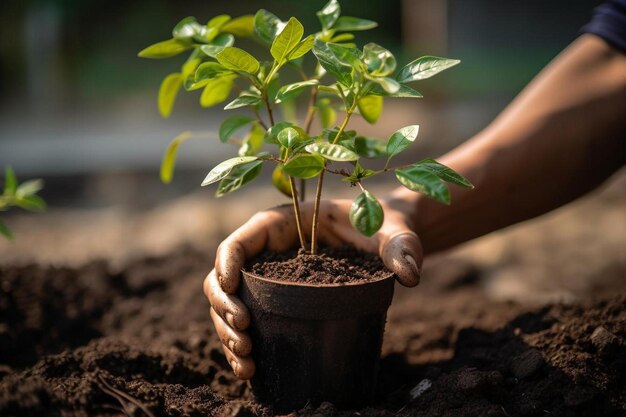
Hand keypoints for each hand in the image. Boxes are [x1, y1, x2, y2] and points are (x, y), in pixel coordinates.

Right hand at [203, 197, 421, 379]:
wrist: (385, 235)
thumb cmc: (383, 223)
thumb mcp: (392, 229)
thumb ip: (401, 246)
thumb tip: (409, 275)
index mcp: (282, 224)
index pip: (239, 241)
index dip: (226, 264)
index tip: (231, 290)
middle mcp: (267, 251)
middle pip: (223, 277)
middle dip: (224, 308)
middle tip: (246, 336)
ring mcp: (269, 277)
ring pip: (228, 303)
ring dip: (227, 333)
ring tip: (247, 361)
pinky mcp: (277, 299)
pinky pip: (247, 319)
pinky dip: (240, 343)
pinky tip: (250, 368)